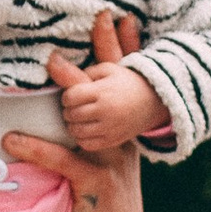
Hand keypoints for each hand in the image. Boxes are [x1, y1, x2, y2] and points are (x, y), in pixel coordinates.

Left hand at [9, 16, 181, 211]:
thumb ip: (82, 139)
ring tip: (41, 68)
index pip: (123, 83)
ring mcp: (114, 161)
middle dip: (107, 51)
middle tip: (97, 17)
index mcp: (122, 132)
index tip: (115, 15)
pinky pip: (66, 160)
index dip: (120, 48)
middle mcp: (123, 140)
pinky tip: (13, 138)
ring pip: (90, 117)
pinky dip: (38, 148)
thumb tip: (59, 114)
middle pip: (114, 87)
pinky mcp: (99, 185)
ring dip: (68, 91)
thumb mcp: (98, 168)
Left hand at [47, 9, 160, 155]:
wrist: (154, 101)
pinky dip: (82, 137)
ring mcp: (109, 128)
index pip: (70, 97)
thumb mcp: (107, 69)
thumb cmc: (126, 82)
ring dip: (73, 124)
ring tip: (80, 117)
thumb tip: (57, 67)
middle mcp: (105, 111)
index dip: (68, 96)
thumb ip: (84, 72)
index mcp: (102, 91)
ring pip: (76, 131)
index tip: (74, 95)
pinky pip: (86, 144)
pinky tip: (87, 129)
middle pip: (71, 114)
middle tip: (76, 106)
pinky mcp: (112, 141)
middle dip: (69, 110)